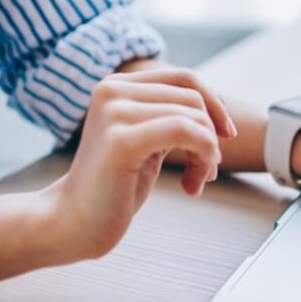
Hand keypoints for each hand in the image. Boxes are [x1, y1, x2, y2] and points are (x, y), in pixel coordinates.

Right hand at [43, 69, 236, 260]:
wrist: (74, 223)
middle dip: (212, 137)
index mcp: (117, 85)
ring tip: (197, 181)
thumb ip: (171, 117)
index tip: (226, 136)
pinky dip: (203, 158)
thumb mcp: (147, 140)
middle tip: (205, 172)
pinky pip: (186, 132)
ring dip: (208, 154)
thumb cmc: (115, 186)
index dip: (215, 105)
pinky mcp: (121, 140)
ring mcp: (114, 112)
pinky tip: (193, 186)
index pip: (185, 78)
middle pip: (193, 99)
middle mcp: (112, 90)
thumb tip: (219, 106)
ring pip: (194, 118)